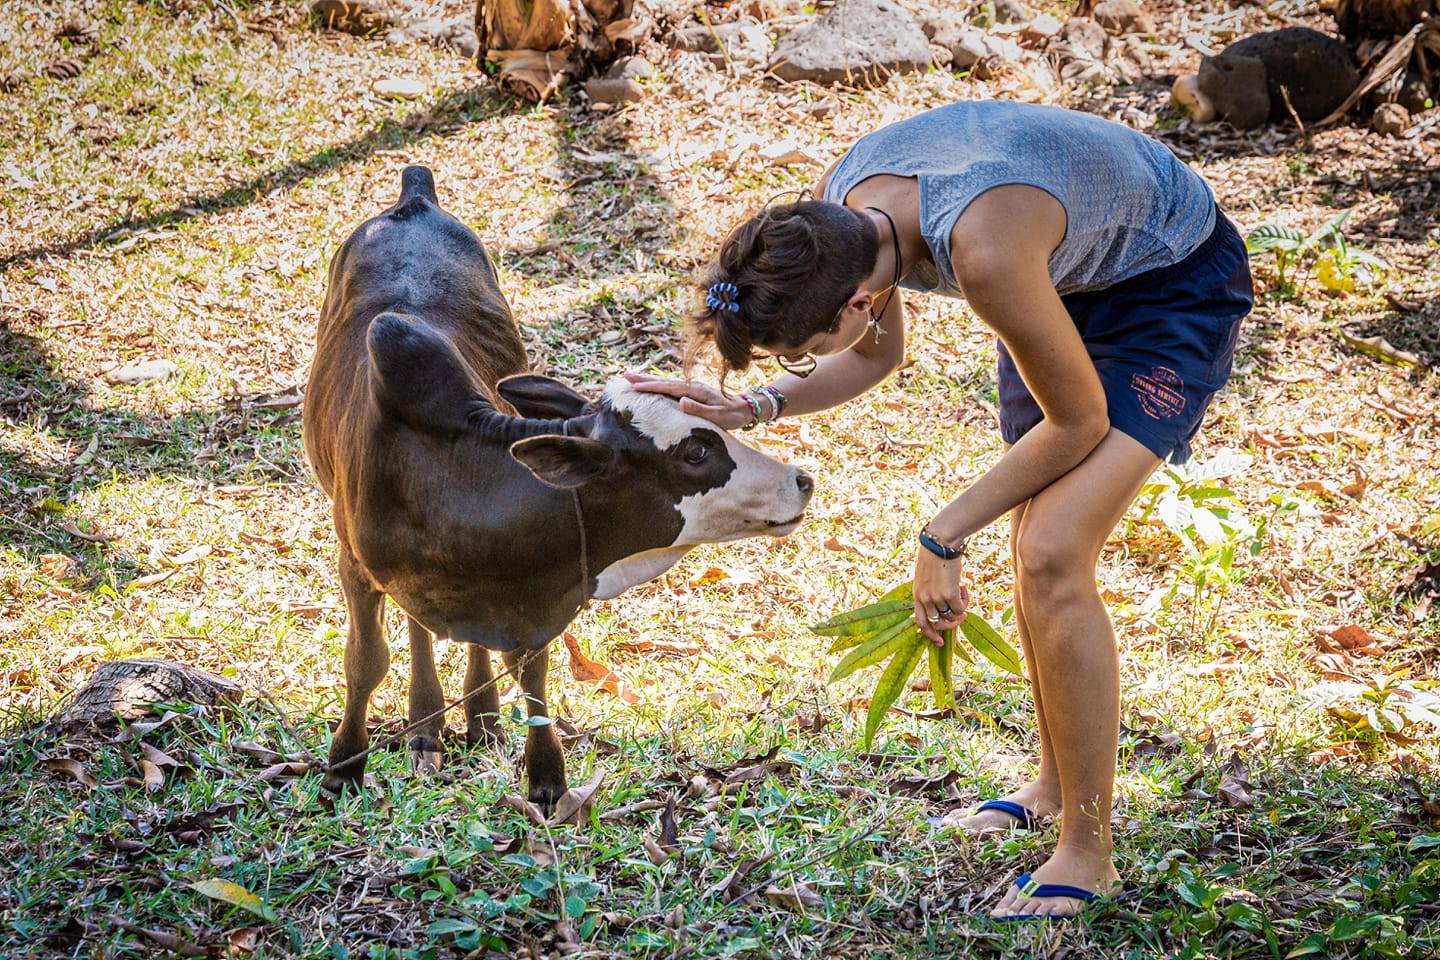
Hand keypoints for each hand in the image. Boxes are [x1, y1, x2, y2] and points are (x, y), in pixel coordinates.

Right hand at [623, 372, 753, 430]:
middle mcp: (692, 385)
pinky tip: (651, 385)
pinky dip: (658, 384)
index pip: (669, 387)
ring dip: (648, 379)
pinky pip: (670, 386)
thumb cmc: (731, 415)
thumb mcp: (718, 416)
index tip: (634, 385)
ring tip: (631, 378)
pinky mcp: (691, 391)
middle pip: (664, 380)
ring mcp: (691, 387)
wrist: (744, 409)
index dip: (651, 386)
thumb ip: (700, 410)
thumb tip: (681, 401)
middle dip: (644, 378)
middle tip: (624, 375)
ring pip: (666, 381)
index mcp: (696, 390)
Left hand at [913, 547, 969, 645]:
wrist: (940, 543)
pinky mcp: (950, 594)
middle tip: (962, 614)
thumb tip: (944, 606)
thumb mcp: (925, 576)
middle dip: (951, 623)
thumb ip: (930, 591)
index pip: (920, 622)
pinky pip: (960, 608)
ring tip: (962, 591)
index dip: (929, 634)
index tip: (939, 642)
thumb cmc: (934, 556)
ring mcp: (936, 598)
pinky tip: (964, 587)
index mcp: (916, 594)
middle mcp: (925, 599)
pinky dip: (965, 601)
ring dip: (960, 607)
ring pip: (952, 616)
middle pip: (938, 623)